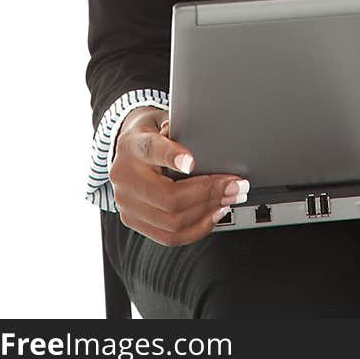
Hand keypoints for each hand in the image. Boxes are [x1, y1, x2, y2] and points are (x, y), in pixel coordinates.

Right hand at [108, 107, 249, 244]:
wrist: (125, 151)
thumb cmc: (150, 135)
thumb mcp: (160, 121)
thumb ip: (178, 130)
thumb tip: (203, 144)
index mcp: (132, 146)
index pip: (151, 150)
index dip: (172, 157)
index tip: (192, 161)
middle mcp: (125, 178)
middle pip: (169, 196)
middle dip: (208, 192)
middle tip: (235, 185)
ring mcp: (127, 204)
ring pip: (172, 221)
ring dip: (208, 212)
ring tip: (229, 199)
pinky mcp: (133, 221)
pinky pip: (168, 236)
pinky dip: (197, 228)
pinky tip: (214, 214)